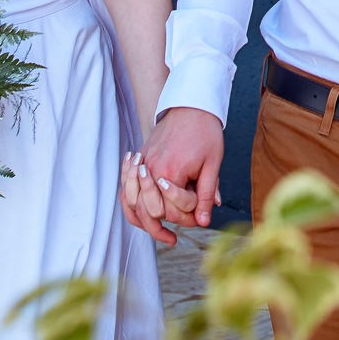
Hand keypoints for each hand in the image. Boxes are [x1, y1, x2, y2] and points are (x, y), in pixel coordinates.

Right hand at [124, 107, 223, 244]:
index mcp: (171, 172)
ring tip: (161, 233)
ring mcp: (141, 164)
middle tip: (179, 232)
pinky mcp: (138, 160)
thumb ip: (207, 194)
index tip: (199, 218)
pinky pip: (125, 190)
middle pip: (149, 212)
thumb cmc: (205, 133)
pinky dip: (131, 205)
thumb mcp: (212, 164)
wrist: (191, 106)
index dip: (188, 219)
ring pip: (132, 204)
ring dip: (144, 222)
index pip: (173, 211)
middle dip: (165, 225)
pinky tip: (142, 214)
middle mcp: (151, 170)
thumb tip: (203, 222)